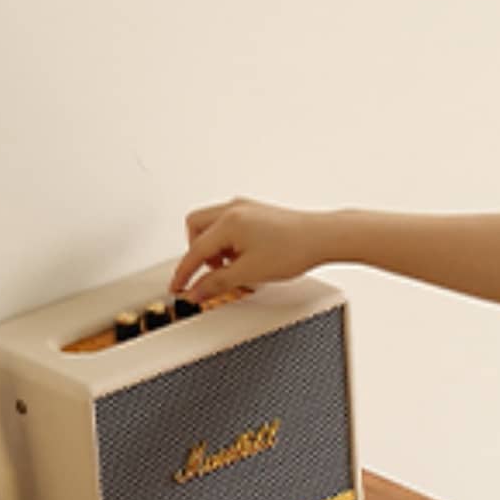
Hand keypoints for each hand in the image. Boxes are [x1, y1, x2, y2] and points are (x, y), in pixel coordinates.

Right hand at [172, 198, 331, 300]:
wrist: (322, 238)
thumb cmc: (294, 250)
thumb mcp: (251, 273)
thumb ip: (219, 282)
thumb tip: (198, 291)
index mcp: (227, 222)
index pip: (194, 250)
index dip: (184, 273)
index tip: (178, 287)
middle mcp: (232, 209)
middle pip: (195, 228)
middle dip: (198, 253)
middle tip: (211, 273)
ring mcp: (244, 208)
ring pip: (211, 225)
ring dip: (215, 248)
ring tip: (234, 267)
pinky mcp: (255, 212)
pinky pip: (229, 225)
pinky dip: (229, 242)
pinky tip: (245, 258)